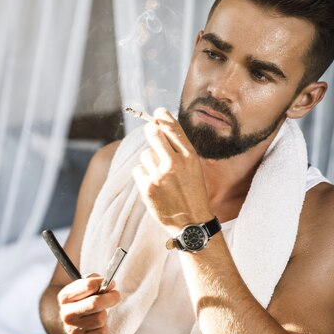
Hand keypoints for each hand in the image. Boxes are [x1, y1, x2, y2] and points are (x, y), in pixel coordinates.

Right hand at [57, 274, 120, 333]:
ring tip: (100, 312)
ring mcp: (71, 330)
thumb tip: (110, 285)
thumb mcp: (82, 285)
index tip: (110, 284)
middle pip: (95, 303)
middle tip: (115, 295)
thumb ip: (94, 280)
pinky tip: (97, 324)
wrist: (70, 319)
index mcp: (65, 297)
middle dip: (110, 298)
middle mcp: (66, 314)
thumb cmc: (80, 299)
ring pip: (100, 319)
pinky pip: (102, 333)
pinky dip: (103, 327)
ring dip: (104, 314)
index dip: (102, 283)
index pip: (88, 286)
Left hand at [132, 108, 212, 233]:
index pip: (174, 130)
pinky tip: (153, 184)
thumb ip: (180, 152)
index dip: (164, 118)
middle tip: (150, 128)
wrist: (191, 222)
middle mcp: (175, 163)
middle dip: (151, 129)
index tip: (158, 112)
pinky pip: (138, 170)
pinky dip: (143, 175)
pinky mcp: (147, 187)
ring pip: (145, 154)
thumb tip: (162, 130)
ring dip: (149, 161)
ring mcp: (160, 175)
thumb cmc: (193, 194)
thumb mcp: (194, 169)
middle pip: (154, 134)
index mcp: (190, 158)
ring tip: (160, 175)